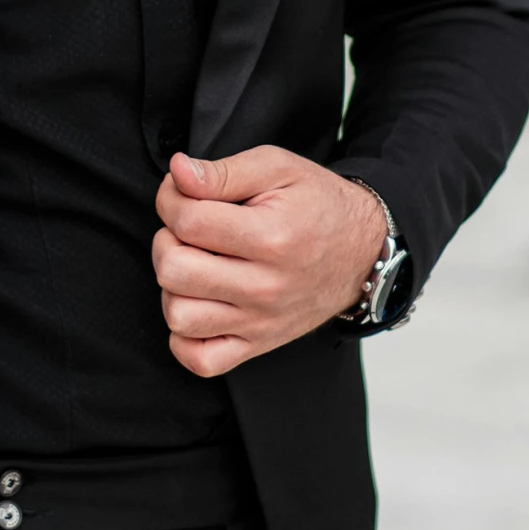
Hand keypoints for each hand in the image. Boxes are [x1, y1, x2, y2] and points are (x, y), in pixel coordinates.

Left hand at [152, 146, 386, 376]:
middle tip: (186, 228)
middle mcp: (264, 287)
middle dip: (166, 240)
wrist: (362, 250)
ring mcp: (260, 322)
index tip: (180, 192)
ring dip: (173, 287)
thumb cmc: (318, 204)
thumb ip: (222, 171)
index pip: (187, 221)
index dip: (170, 198)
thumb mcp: (277, 168)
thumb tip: (177, 172)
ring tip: (193, 264)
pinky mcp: (259, 344)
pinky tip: (196, 303)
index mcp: (270, 237)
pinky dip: (185, 338)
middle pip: (174, 270)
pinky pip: (201, 361)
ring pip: (179, 317)